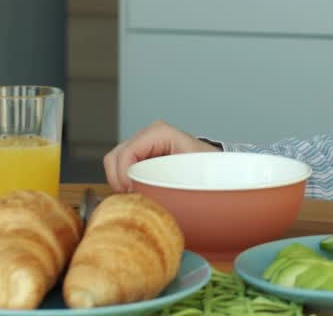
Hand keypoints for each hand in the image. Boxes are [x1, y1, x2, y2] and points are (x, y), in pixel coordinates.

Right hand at [103, 120, 218, 192]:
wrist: (218, 169)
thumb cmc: (208, 171)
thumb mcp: (192, 176)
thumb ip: (168, 182)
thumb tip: (145, 195)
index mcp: (161, 133)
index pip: (127, 153)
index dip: (124, 176)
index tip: (132, 194)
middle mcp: (148, 134)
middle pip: (115, 156)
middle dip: (119, 181)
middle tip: (132, 198)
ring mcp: (143, 143)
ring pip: (114, 162)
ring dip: (120, 182)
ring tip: (136, 196)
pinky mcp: (140, 154)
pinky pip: (120, 167)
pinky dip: (124, 182)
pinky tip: (138, 192)